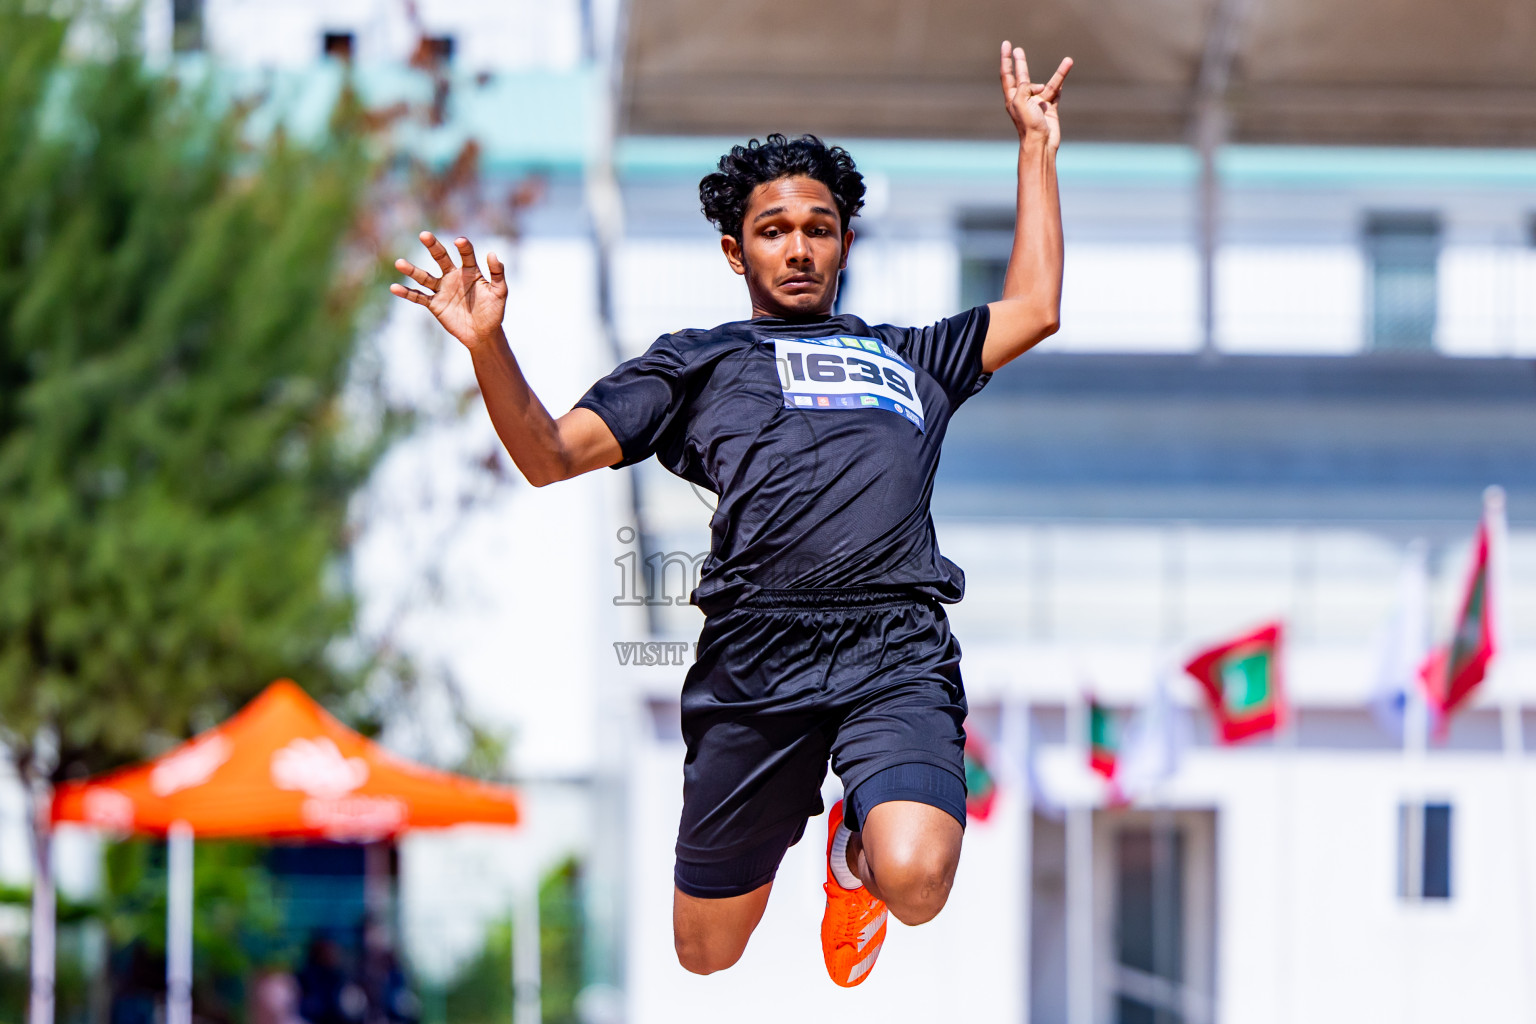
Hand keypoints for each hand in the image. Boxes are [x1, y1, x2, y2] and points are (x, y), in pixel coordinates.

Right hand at [390, 232, 507, 348]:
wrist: (484, 334)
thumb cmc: (494, 311)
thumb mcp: (500, 292)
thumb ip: (498, 274)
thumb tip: (492, 254)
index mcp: (471, 271)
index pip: (466, 255)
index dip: (463, 247)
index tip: (459, 241)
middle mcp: (454, 276)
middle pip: (441, 258)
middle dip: (433, 246)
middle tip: (424, 235)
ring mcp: (443, 290)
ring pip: (425, 277)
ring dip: (412, 270)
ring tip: (399, 263)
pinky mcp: (435, 304)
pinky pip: (419, 297)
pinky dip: (407, 293)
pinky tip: (394, 288)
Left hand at [1000, 41, 1071, 150]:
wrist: (1041, 144)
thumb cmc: (1027, 126)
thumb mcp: (1020, 103)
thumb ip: (1023, 88)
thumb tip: (1037, 86)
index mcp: (1013, 98)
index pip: (1007, 74)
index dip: (1006, 59)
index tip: (1007, 45)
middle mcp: (1024, 99)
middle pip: (1022, 76)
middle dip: (1020, 63)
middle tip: (1018, 49)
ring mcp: (1038, 104)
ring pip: (1048, 84)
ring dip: (1059, 73)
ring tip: (1069, 60)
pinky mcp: (1050, 109)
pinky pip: (1056, 94)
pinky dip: (1060, 85)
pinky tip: (1064, 76)